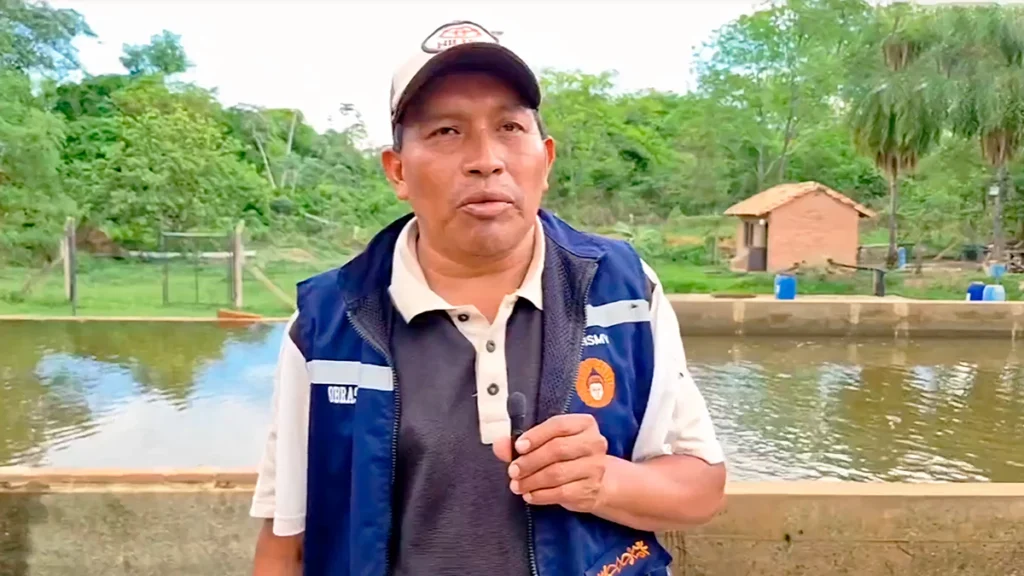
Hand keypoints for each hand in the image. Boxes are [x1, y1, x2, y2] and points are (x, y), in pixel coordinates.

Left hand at [492, 414, 608, 512]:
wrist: (599, 482)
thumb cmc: (568, 457)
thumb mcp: (548, 443)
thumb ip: (522, 442)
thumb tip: (500, 445)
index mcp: (583, 424)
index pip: (558, 425)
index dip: (536, 436)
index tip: (518, 447)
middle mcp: (594, 443)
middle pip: (558, 449)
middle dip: (530, 461)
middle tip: (513, 470)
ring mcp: (595, 467)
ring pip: (558, 473)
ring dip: (532, 480)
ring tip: (517, 485)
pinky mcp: (589, 489)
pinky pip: (561, 493)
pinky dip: (541, 495)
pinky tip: (529, 495)